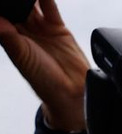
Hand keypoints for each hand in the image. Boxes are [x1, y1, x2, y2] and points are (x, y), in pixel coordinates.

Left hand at [0, 0, 88, 130]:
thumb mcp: (21, 57)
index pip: (4, 13)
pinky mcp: (58, 28)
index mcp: (10, 35)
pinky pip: (50, 7)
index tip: (5, 4)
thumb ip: (8, 36)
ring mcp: (41, 28)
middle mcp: (25, 30)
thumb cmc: (44, 81)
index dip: (5, 6)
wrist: (71, 93)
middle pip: (17, 5)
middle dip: (17, 1)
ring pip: (32, 3)